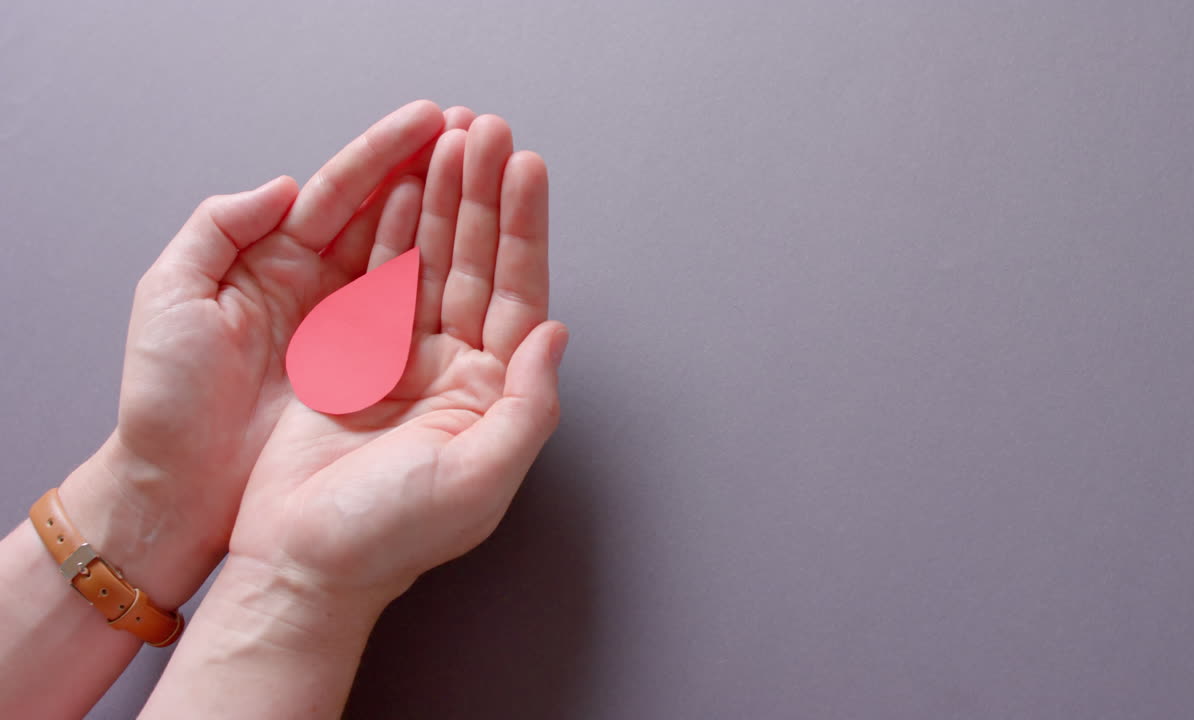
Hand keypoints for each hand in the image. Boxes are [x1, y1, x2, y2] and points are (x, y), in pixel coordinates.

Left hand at [61, 101, 475, 606]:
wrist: (180, 493)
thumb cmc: (168, 402)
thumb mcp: (170, 299)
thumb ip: (218, 228)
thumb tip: (282, 186)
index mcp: (267, 259)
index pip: (336, 192)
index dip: (384, 154)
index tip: (432, 121)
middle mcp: (314, 285)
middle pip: (384, 213)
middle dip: (433, 170)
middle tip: (479, 134)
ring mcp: (347, 328)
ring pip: (408, 254)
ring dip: (450, 212)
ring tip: (490, 171)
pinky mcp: (370, 373)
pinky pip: (416, 315)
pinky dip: (447, 277)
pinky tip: (477, 248)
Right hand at [228, 114, 565, 609]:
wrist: (298, 566)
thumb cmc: (388, 538)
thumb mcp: (478, 480)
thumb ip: (528, 407)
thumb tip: (555, 334)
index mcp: (494, 396)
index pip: (518, 293)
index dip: (524, 229)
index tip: (526, 168)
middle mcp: (457, 370)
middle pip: (477, 264)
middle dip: (483, 196)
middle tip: (485, 132)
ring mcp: (404, 358)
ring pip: (430, 260)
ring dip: (441, 201)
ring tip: (447, 141)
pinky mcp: (352, 356)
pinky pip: (377, 277)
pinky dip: (389, 231)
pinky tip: (401, 187)